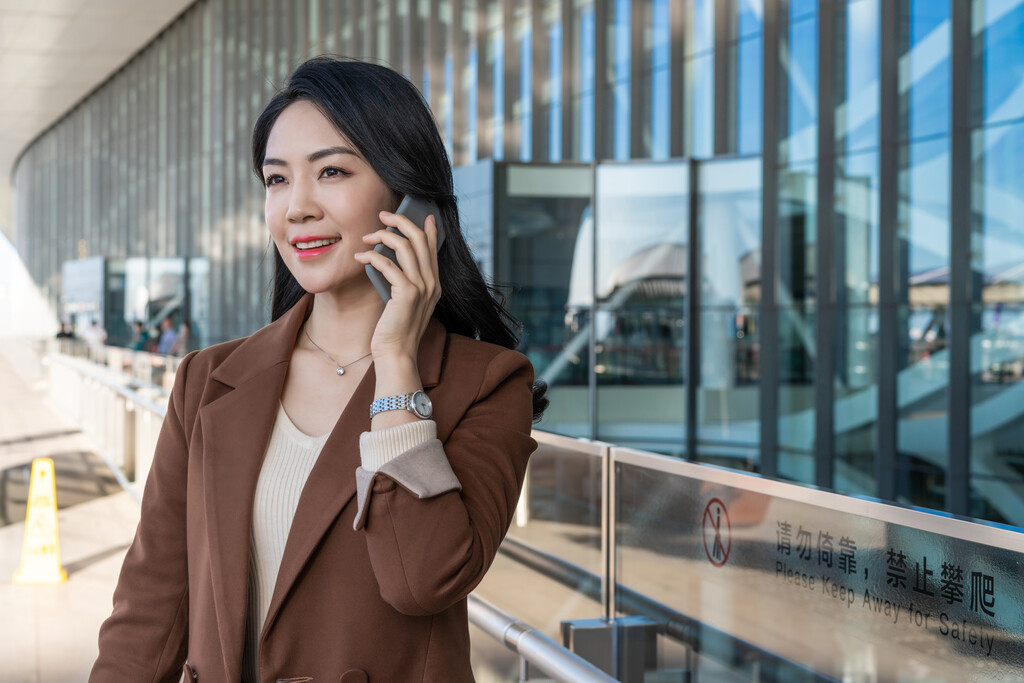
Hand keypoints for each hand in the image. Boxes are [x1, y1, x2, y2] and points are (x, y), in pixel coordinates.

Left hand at [354, 211, 441, 363]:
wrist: (397, 353)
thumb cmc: (396, 329)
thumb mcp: (404, 301)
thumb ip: (404, 280)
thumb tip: (389, 257)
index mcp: (434, 284)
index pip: (433, 248)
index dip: (428, 228)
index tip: (423, 214)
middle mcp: (432, 283)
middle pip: (419, 239)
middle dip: (401, 221)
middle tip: (383, 215)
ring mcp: (422, 288)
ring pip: (405, 246)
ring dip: (383, 236)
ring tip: (367, 237)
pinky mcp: (408, 294)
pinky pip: (388, 264)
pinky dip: (372, 257)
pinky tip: (360, 258)